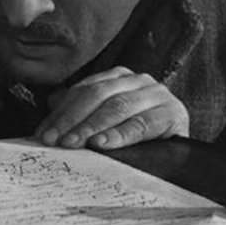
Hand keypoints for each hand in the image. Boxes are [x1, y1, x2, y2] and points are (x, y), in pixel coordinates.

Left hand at [34, 66, 187, 149]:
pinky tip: (102, 144)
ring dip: (91, 127)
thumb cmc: (140, 132)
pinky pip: (141, 124)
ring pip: (116, 107)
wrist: (182, 148)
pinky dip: (119, 135)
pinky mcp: (172, 114)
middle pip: (97, 96)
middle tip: (54, 139)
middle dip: (72, 119)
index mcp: (119, 76)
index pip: (83, 90)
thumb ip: (82, 108)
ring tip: (74, 142)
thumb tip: (52, 103)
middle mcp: (138, 80)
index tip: (43, 132)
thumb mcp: (109, 118)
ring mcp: (156, 95)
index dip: (61, 112)